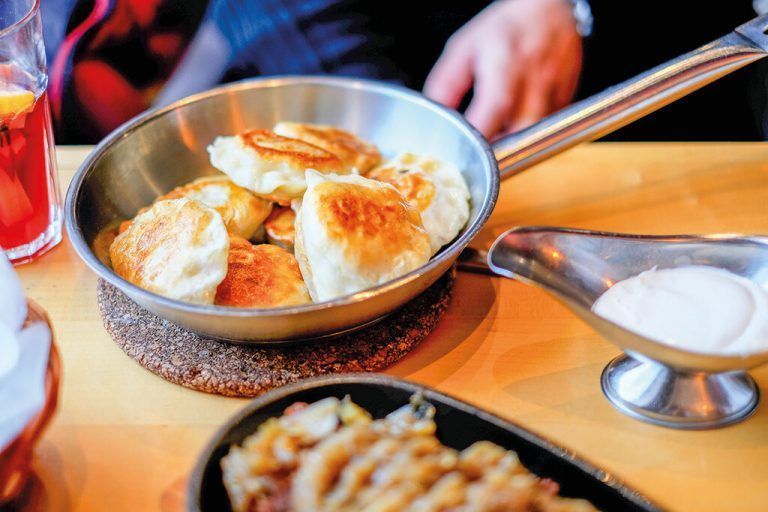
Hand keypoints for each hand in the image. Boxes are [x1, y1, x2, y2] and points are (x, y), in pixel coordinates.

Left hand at [424, 0, 581, 137]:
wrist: (549, 8)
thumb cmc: (505, 28)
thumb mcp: (464, 48)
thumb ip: (446, 84)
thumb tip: (437, 115)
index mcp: (504, 68)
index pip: (492, 114)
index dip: (476, 139)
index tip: (463, 149)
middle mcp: (534, 82)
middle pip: (519, 135)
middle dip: (498, 152)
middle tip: (480, 152)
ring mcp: (555, 92)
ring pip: (535, 138)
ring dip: (513, 146)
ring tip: (497, 138)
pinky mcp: (567, 99)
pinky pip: (547, 129)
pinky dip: (529, 134)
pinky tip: (515, 123)